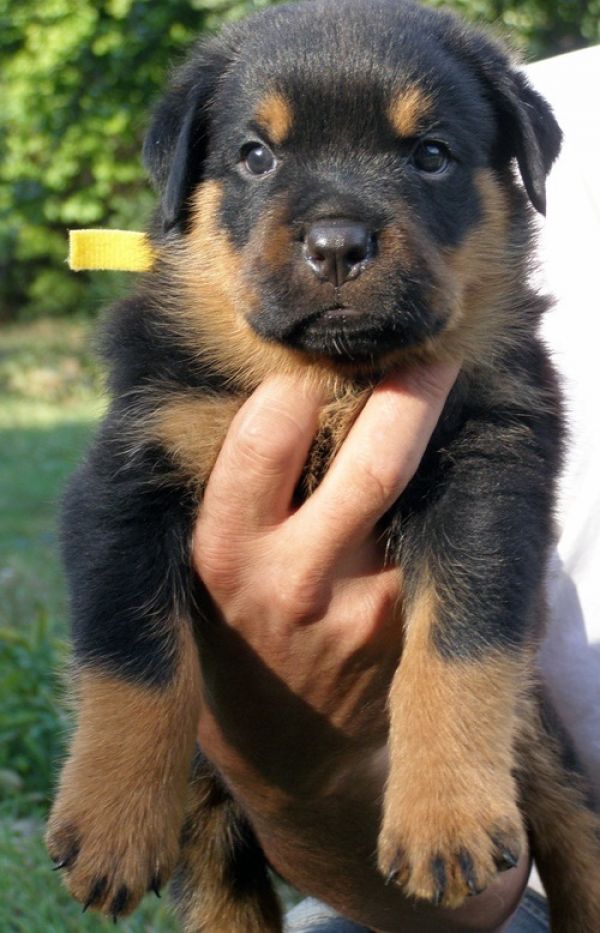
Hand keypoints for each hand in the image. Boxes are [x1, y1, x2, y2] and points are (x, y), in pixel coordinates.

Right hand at [192, 365, 528, 932]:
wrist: (285, 745)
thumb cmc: (231, 629)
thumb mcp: (201, 559)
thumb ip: (233, 485)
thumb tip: (289, 381)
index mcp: (224, 551)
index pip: (268, 435)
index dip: (298, 383)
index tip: (313, 361)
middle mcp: (294, 583)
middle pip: (375, 463)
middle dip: (409, 392)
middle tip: (428, 350)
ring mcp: (366, 614)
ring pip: (423, 495)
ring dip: (435, 440)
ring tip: (436, 398)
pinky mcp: (412, 633)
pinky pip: (439, 537)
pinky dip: (446, 492)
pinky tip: (440, 475)